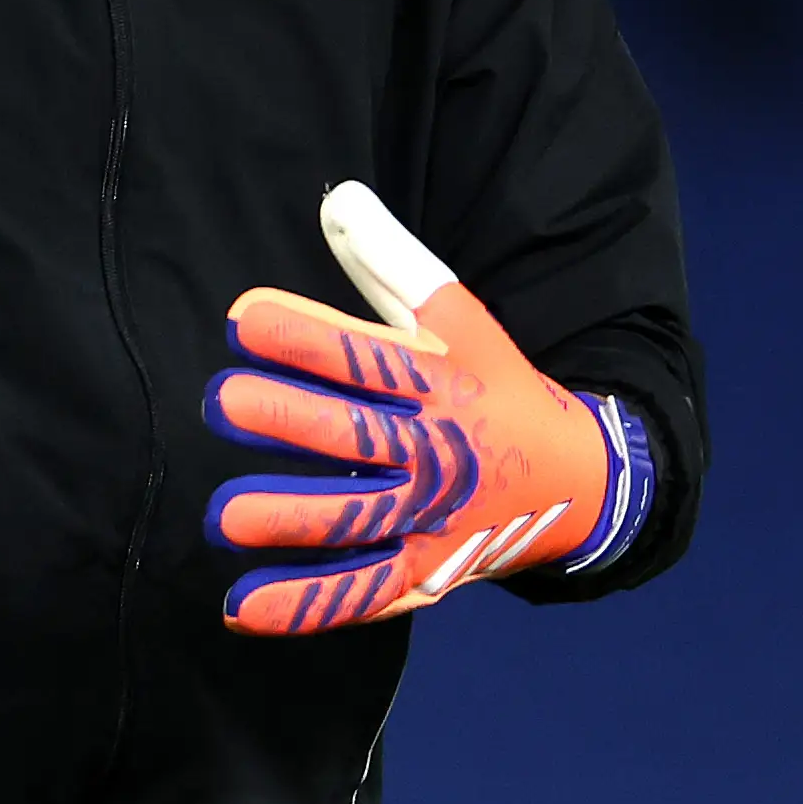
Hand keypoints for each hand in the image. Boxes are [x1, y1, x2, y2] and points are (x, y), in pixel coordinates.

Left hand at [204, 182, 645, 636]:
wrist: (579, 482)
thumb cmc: (496, 385)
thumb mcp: (462, 317)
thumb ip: (391, 260)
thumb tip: (337, 196)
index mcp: (445, 380)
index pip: (367, 354)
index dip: (305, 335)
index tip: (241, 318)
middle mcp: (439, 450)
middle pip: (356, 436)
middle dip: (287, 419)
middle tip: (223, 403)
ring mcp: (431, 518)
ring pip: (355, 521)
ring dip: (289, 519)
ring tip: (224, 514)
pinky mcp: (423, 574)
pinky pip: (360, 593)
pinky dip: (302, 605)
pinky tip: (238, 607)